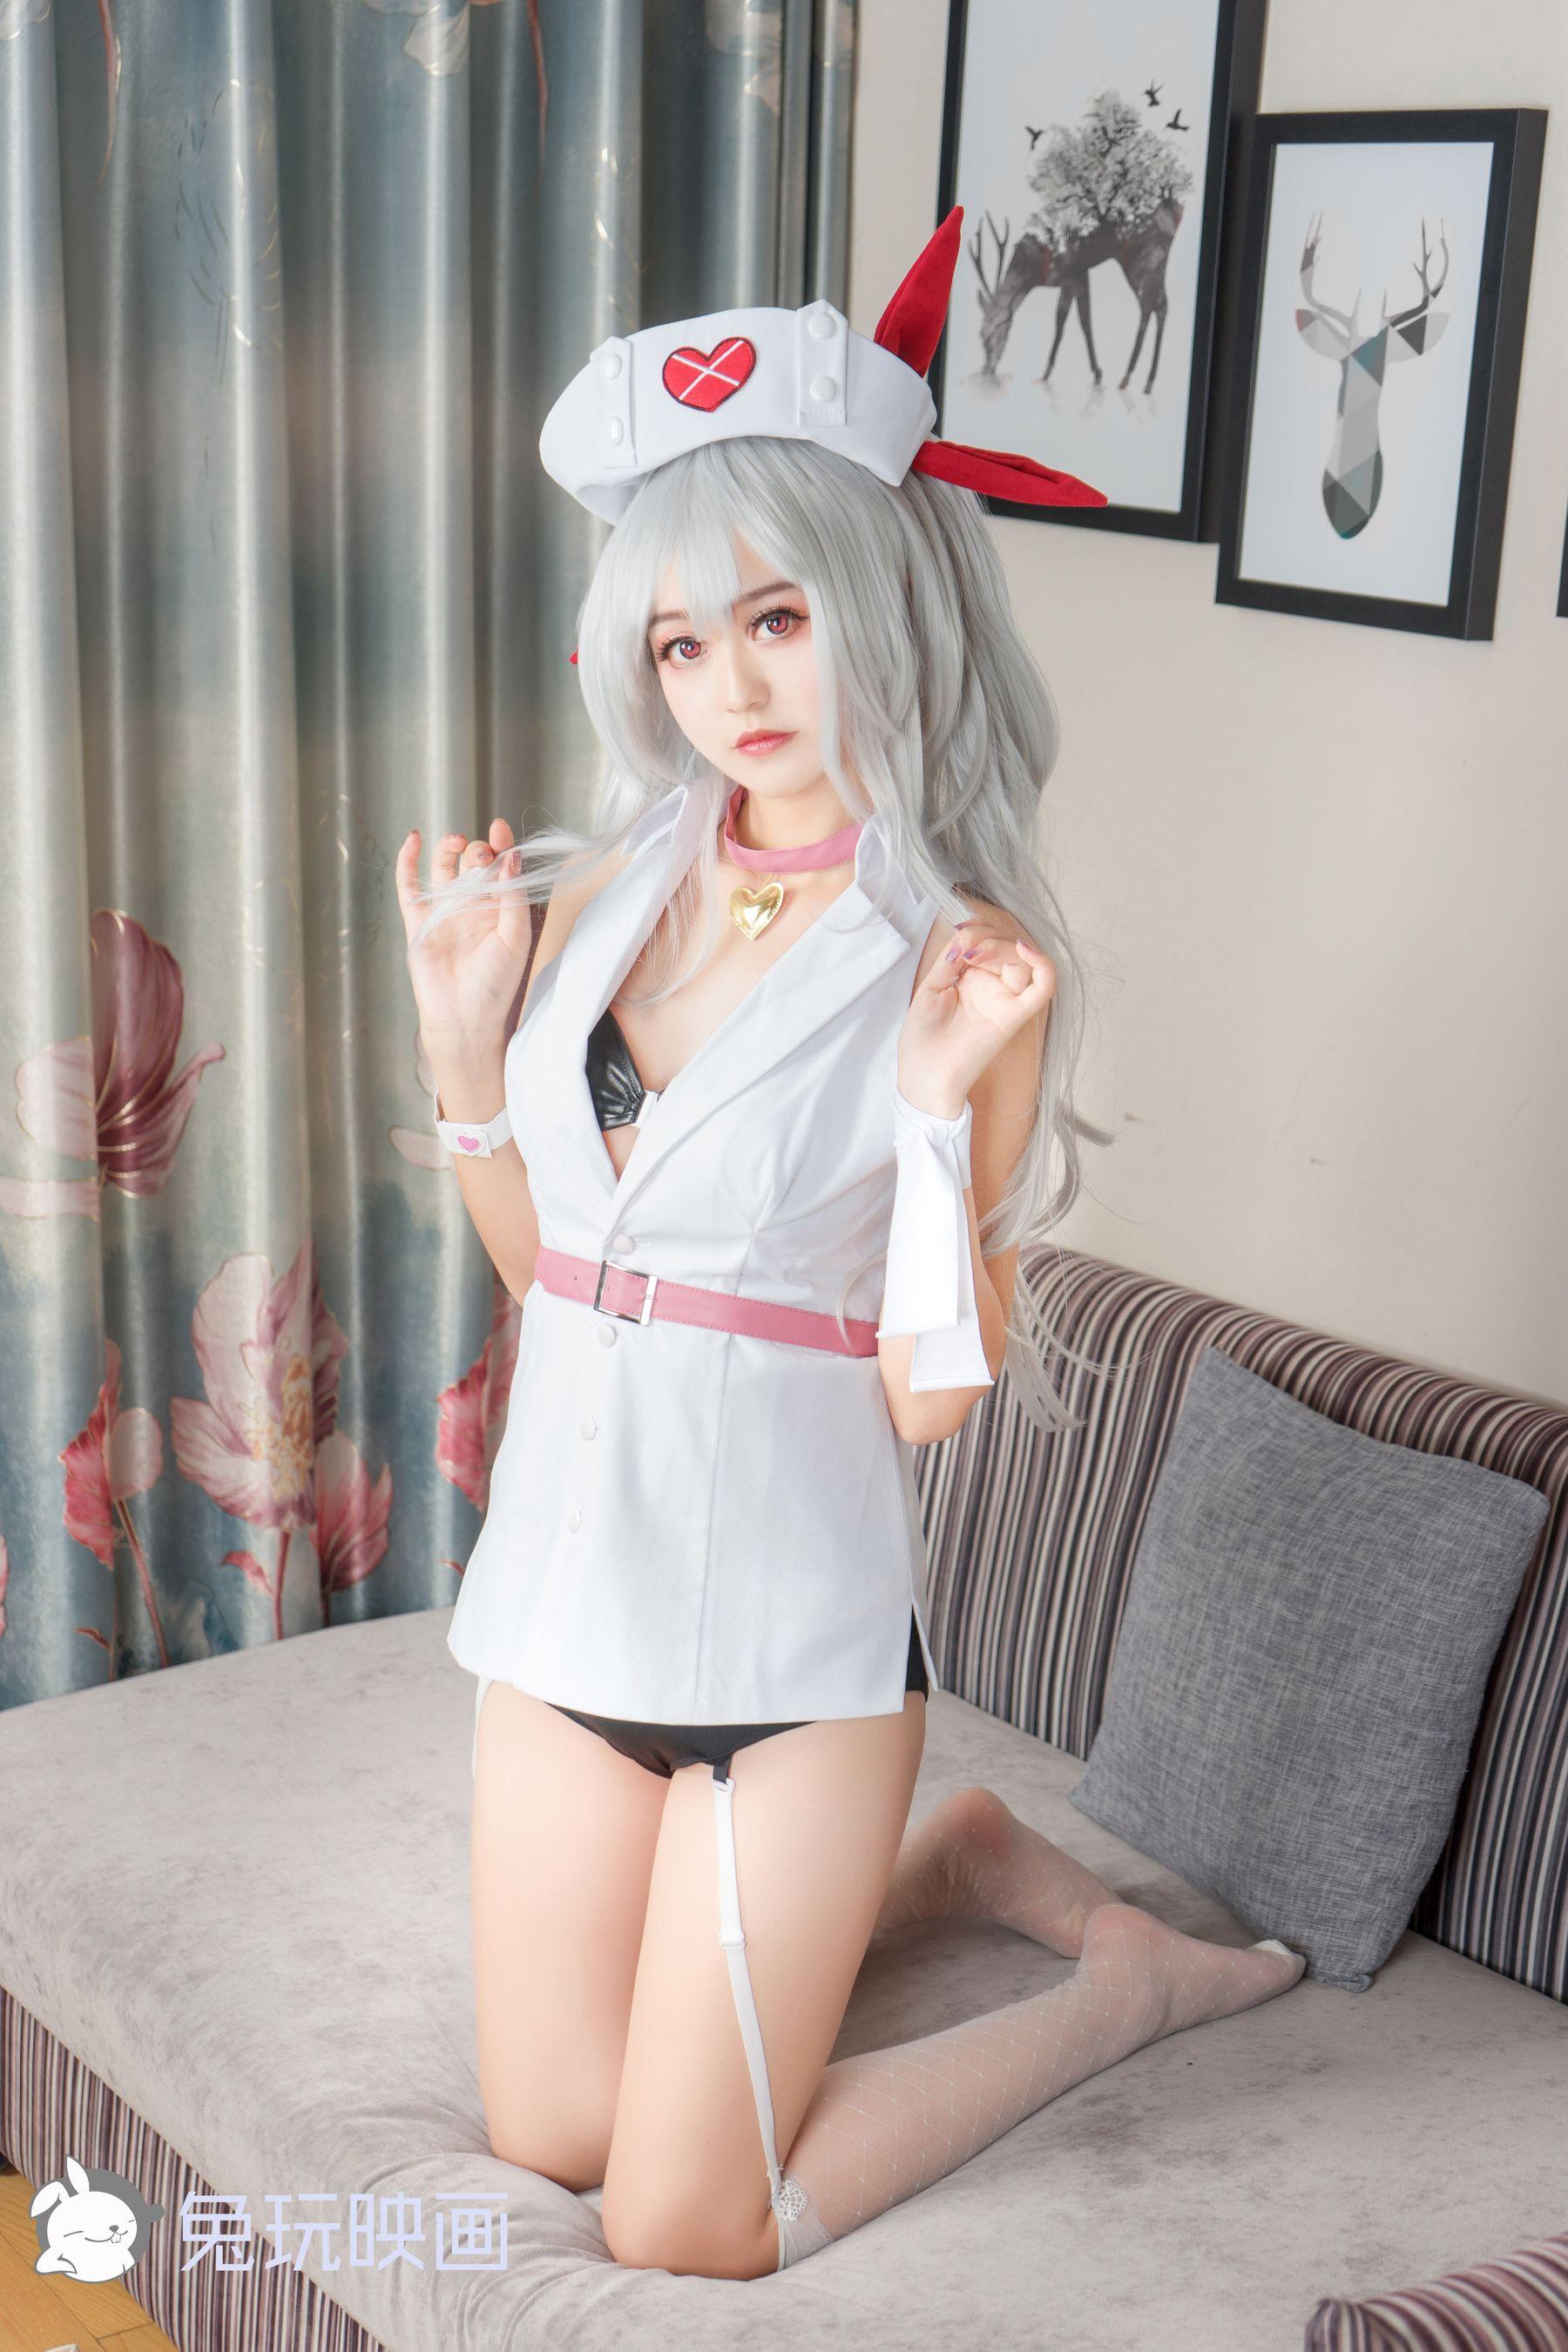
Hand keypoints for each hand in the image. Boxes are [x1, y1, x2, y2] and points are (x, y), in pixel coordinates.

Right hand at [394, 820, 533, 1046]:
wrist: (463, 1017)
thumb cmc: (496, 985)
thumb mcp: (515, 937)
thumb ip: (513, 896)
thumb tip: (511, 855)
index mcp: (501, 910)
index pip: (501, 867)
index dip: (502, 844)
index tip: (500, 828)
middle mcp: (473, 907)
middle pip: (474, 863)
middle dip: (479, 851)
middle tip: (482, 856)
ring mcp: (444, 912)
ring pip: (444, 867)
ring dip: (449, 848)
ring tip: (456, 841)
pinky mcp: (418, 921)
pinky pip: (409, 885)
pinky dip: (408, 861)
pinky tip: (414, 838)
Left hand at [897, 922, 1055, 1115]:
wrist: (923, 1076)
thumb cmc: (923, 1040)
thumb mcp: (930, 988)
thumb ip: (950, 960)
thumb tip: (966, 935)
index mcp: (973, 980)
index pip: (991, 941)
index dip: (978, 929)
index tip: (956, 933)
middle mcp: (993, 988)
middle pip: (1008, 947)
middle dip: (986, 936)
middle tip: (962, 950)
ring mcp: (1005, 1001)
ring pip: (1023, 960)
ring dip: (1000, 946)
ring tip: (972, 956)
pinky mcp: (1014, 1016)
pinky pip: (1044, 988)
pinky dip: (1043, 965)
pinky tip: (1024, 950)